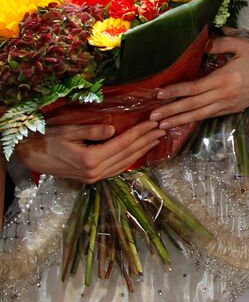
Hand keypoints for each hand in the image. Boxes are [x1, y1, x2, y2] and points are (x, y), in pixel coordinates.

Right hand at [13, 121, 163, 182]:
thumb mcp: (68, 130)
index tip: (154, 123)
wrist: (31, 156)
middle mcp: (95, 171)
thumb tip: (113, 129)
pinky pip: (116, 169)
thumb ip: (91, 131)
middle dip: (146, 140)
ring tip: (156, 139)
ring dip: (142, 150)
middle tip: (163, 129)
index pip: (123, 143)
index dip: (140, 132)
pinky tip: (139, 152)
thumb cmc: (49, 139)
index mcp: (90, 159)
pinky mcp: (91, 178)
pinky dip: (130, 159)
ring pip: (124, 163)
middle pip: (128, 154)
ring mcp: (93, 177)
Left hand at [148, 35, 248, 128]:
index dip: (175, 91)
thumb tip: (202, 44)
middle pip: (193, 105)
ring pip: (201, 114)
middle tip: (152, 118)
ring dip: (181, 119)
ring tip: (163, 125)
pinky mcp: (236, 108)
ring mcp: (230, 104)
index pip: (193, 88)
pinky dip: (197, 119)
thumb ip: (220, 44)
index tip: (159, 94)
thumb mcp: (242, 45)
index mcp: (224, 78)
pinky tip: (187, 121)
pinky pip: (212, 115)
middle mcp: (224, 95)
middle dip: (171, 111)